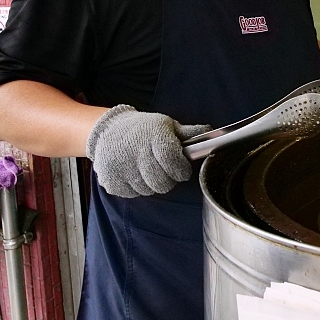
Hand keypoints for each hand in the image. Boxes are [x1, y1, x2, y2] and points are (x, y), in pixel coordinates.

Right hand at [86, 105, 209, 197]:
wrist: (107, 130)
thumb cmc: (142, 129)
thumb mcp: (166, 125)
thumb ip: (189, 133)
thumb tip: (212, 133)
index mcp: (153, 136)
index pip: (173, 161)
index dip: (181, 169)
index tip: (182, 169)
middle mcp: (136, 152)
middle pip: (162, 183)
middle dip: (168, 179)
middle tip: (164, 169)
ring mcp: (121, 168)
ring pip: (149, 190)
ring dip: (152, 184)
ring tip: (147, 169)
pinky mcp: (111, 181)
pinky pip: (133, 194)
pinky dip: (136, 187)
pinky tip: (133, 173)